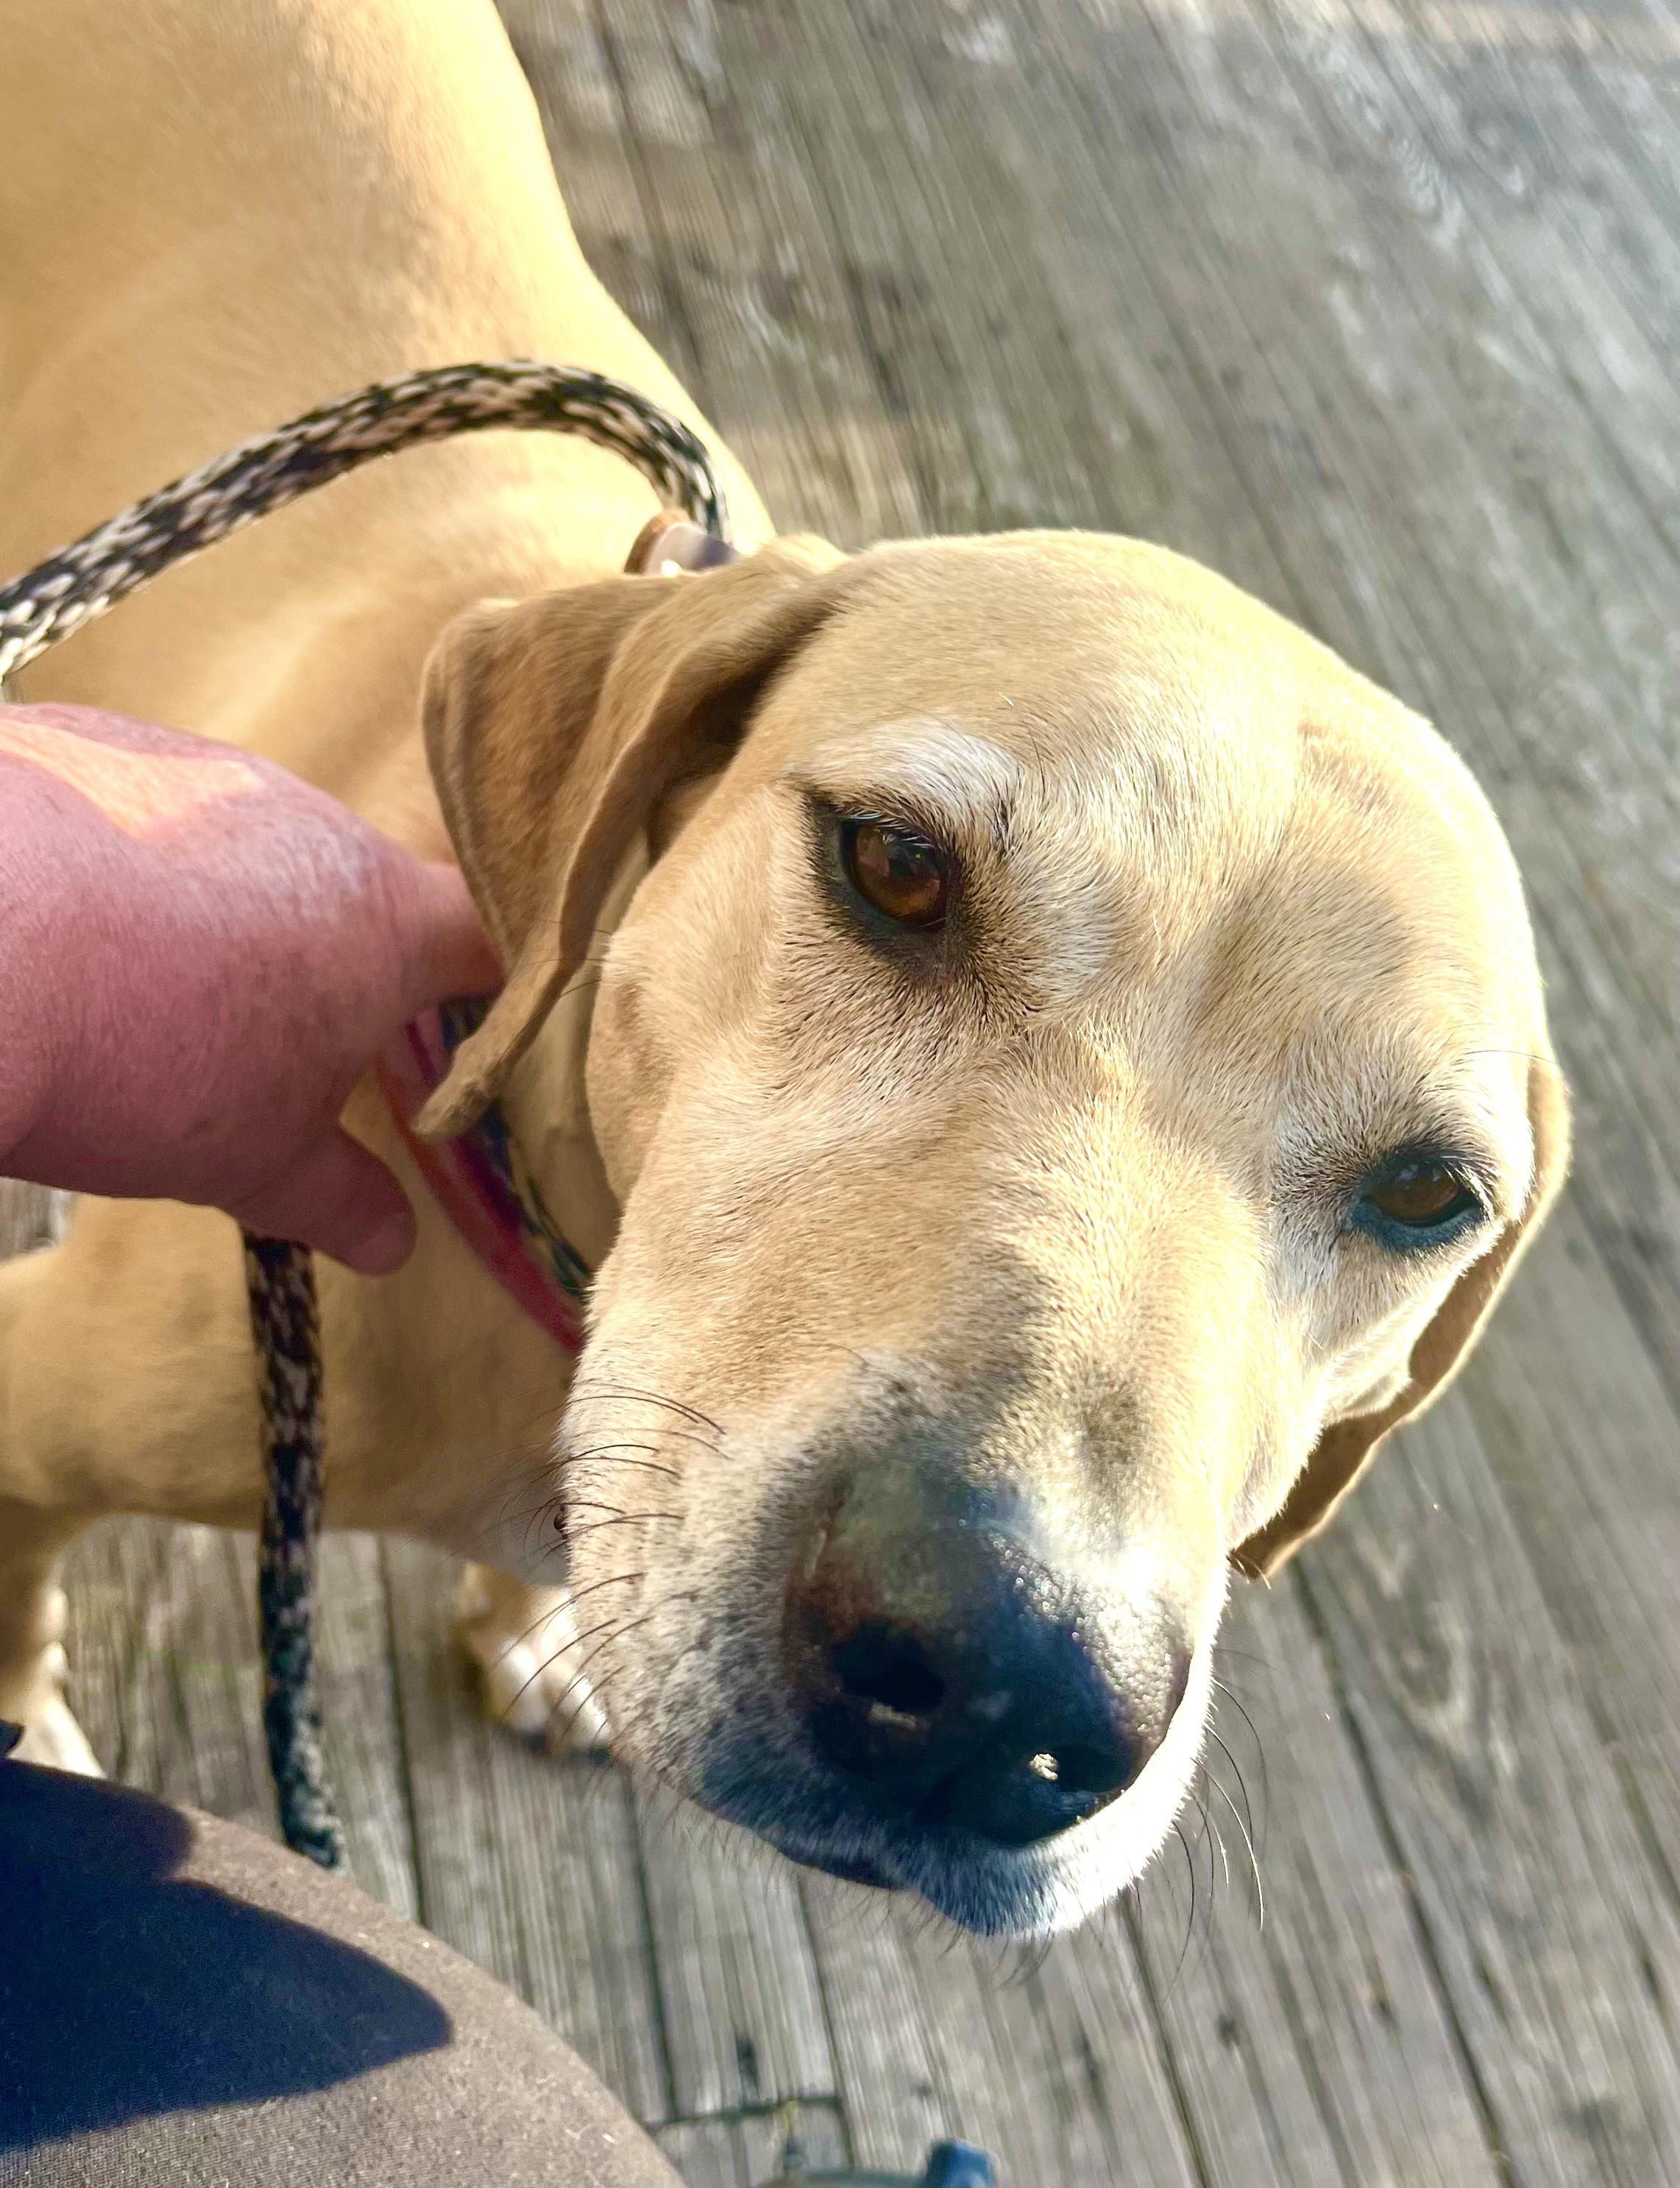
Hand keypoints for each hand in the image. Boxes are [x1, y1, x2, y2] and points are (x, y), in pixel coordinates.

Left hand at [0, 703, 500, 1271]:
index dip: (494, 973)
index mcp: (384, 918)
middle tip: (279, 1039)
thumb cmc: (143, 1059)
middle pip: (356, 887)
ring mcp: (200, 768)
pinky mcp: (95, 742)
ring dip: (222, 907)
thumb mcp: (249, 1159)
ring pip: (244, 843)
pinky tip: (72, 930)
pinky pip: (141, 810)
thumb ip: (333, 1194)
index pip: (489, 931)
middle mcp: (309, 820)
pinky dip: (127, 865)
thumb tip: (393, 1244)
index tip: (475, 1014)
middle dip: (329, 958)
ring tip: (150, 988)